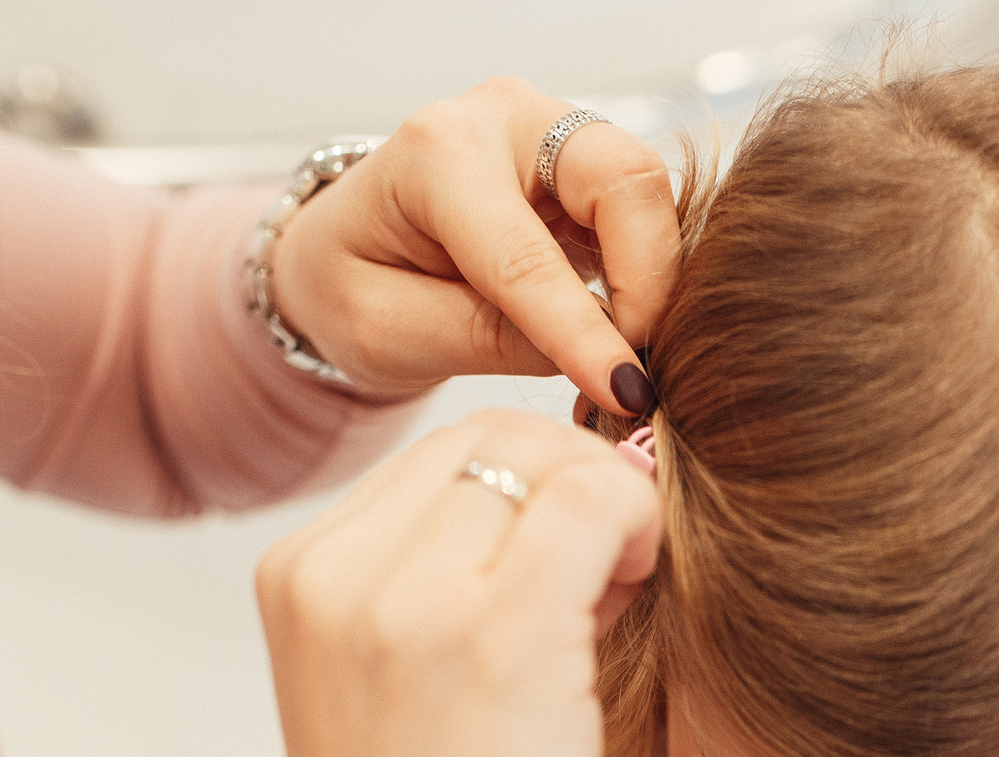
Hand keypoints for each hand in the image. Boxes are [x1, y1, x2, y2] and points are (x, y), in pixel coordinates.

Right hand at [253, 411, 659, 756]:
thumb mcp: (407, 692)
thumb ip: (449, 585)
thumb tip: (575, 492)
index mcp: (300, 575)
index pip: (442, 452)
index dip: (534, 489)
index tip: (575, 574)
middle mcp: (333, 570)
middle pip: (494, 438)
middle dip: (576, 487)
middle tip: (613, 584)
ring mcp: (403, 598)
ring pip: (544, 458)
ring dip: (610, 516)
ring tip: (612, 611)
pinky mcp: (488, 636)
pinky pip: (593, 505)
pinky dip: (638, 535)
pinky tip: (630, 611)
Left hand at [269, 77, 676, 415]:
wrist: (344, 244)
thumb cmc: (351, 283)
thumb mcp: (389, 330)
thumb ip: (490, 339)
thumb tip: (602, 359)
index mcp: (438, 153)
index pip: (528, 256)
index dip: (582, 334)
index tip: (625, 396)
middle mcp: (506, 119)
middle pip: (626, 179)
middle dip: (648, 281)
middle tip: (633, 364)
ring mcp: (556, 132)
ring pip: (649, 192)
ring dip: (654, 280)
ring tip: (621, 353)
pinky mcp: (587, 163)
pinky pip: (646, 211)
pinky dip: (647, 275)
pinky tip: (619, 327)